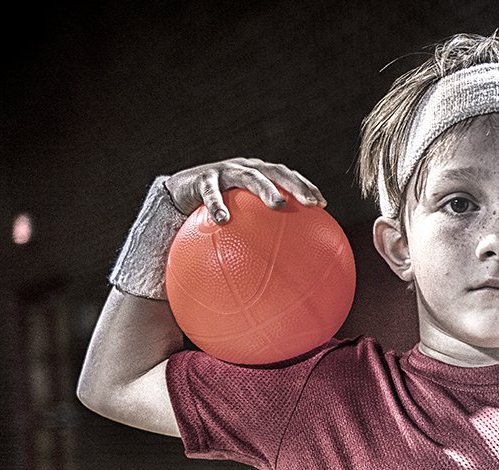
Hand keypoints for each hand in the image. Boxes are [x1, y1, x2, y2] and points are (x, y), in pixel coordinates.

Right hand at [164, 157, 327, 223]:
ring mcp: (223, 171)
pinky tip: (223, 220)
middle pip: (275, 171)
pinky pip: (211, 193)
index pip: (286, 177)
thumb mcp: (235, 223)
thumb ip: (254, 237)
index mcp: (257, 176)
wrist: (175, 197)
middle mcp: (244, 169)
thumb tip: (276, 272)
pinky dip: (218, 204)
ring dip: (265, 188)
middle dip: (294, 184)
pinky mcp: (201, 178)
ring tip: (277, 204)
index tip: (322, 204)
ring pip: (249, 175)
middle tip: (309, 203)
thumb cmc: (211, 215)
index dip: (305, 186)